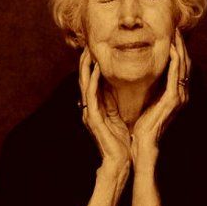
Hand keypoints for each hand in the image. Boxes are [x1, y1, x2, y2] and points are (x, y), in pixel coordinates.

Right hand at [79, 47, 131, 173]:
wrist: (120, 161)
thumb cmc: (121, 142)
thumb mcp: (118, 118)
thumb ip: (115, 104)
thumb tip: (121, 90)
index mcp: (96, 107)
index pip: (92, 81)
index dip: (92, 65)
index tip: (97, 48)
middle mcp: (90, 108)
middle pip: (85, 79)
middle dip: (86, 62)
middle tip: (89, 43)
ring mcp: (90, 112)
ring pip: (85, 84)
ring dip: (87, 67)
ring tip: (89, 51)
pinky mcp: (94, 118)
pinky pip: (92, 95)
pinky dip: (93, 81)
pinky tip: (97, 69)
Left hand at [131, 29, 190, 168]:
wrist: (143, 144)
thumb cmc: (142, 126)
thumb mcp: (147, 102)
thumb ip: (150, 89)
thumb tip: (143, 74)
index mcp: (175, 94)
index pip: (179, 67)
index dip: (177, 50)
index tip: (171, 34)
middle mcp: (181, 94)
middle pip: (184, 63)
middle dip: (181, 44)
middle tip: (177, 27)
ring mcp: (179, 97)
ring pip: (183, 66)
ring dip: (180, 48)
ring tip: (176, 32)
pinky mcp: (174, 99)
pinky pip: (176, 75)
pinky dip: (175, 60)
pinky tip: (172, 48)